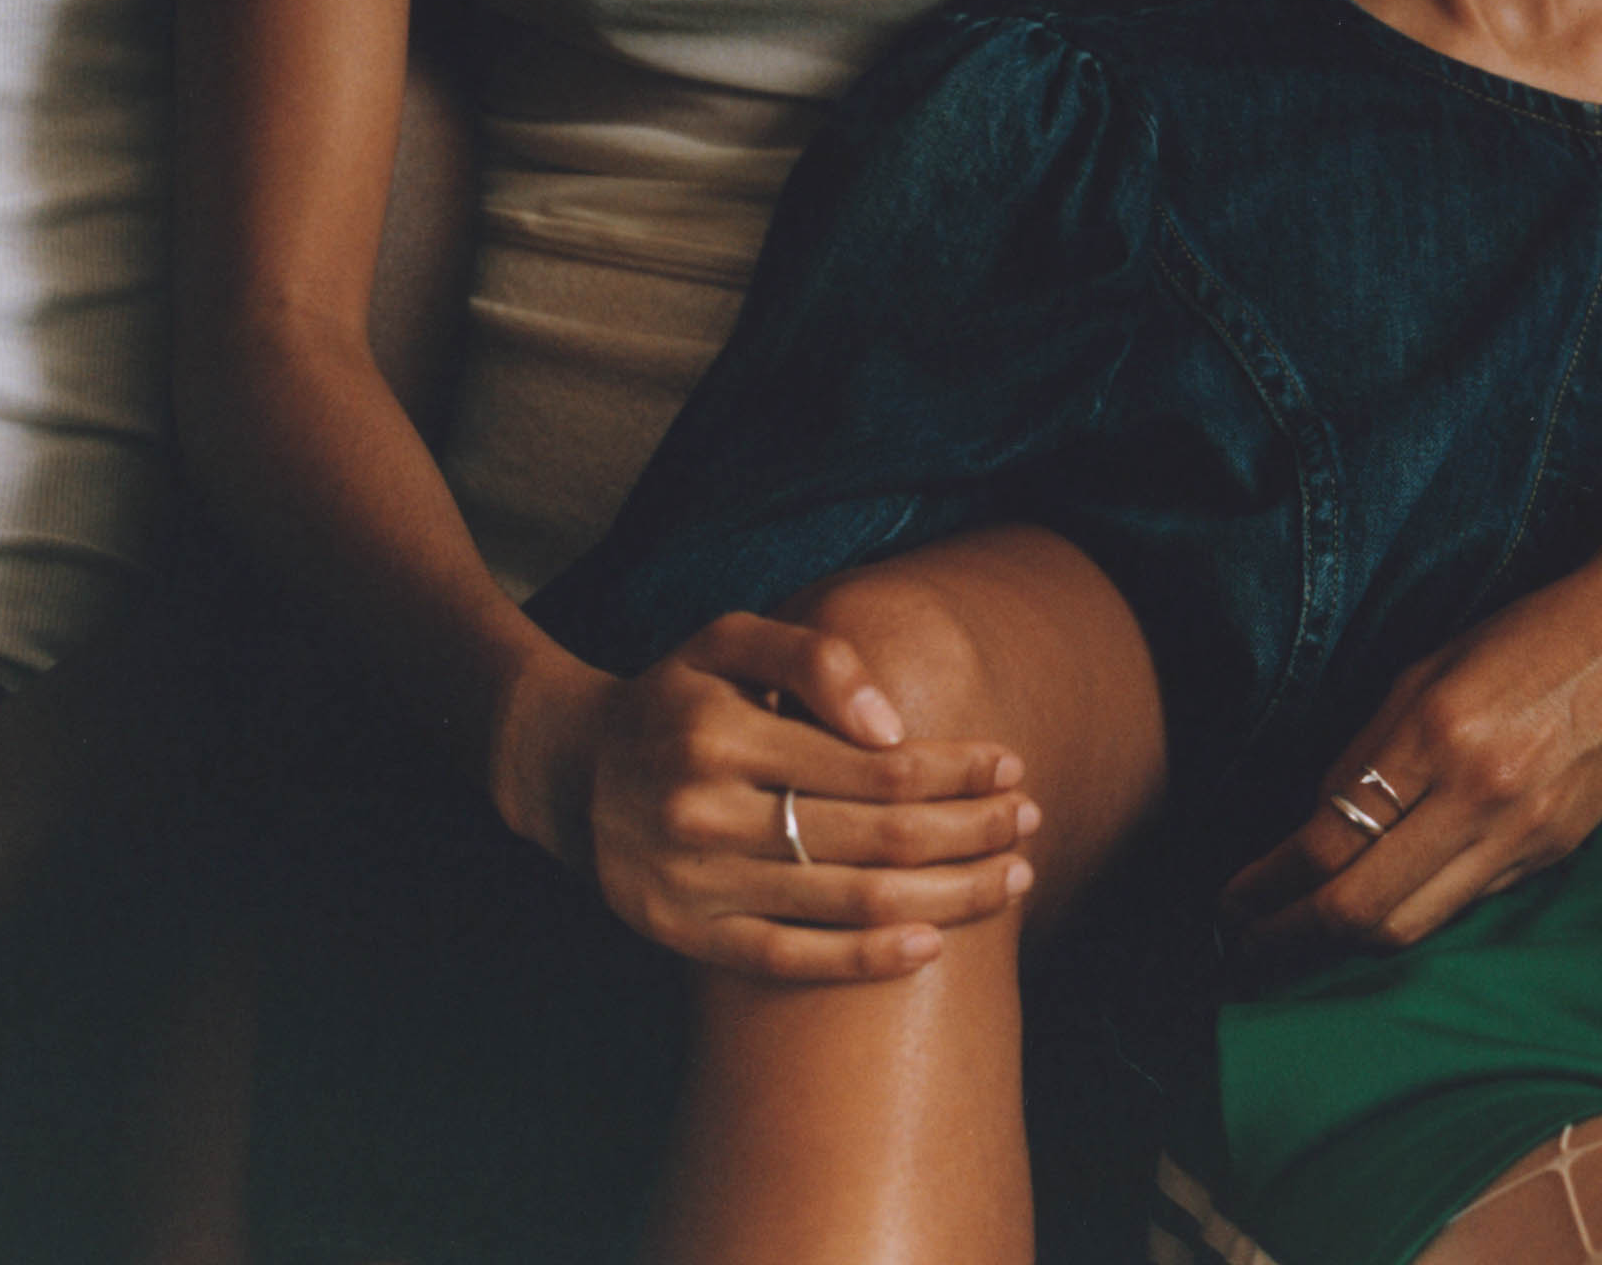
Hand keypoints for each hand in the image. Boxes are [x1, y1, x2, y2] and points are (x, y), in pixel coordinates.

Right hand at [491, 617, 1040, 983]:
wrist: (571, 770)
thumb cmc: (677, 697)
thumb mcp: (729, 640)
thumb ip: (813, 658)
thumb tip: (892, 726)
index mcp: (724, 733)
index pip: (876, 765)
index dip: (957, 769)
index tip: (1012, 764)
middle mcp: (706, 813)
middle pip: (878, 837)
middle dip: (971, 831)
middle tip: (1031, 821)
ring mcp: (695, 884)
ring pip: (848, 902)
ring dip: (948, 896)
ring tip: (1012, 880)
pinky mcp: (685, 935)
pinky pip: (789, 961)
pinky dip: (865, 960)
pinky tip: (931, 945)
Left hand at [1222, 547, 1601, 963]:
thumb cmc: (1538, 629)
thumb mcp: (1434, 666)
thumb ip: (1372, 746)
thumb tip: (1316, 823)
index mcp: (1438, 732)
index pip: (1327, 837)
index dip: (1266, 882)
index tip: (1230, 900)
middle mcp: (1481, 793)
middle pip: (1362, 905)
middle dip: (1290, 937)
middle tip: (1243, 948)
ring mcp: (1525, 833)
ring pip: (1414, 924)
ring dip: (1346, 946)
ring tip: (1298, 949)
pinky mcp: (1557, 853)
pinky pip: (1466, 902)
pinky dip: (1414, 913)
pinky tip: (1381, 912)